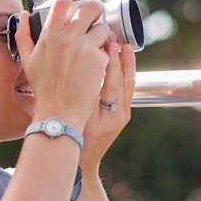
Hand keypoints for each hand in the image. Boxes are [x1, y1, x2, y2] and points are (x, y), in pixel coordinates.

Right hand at [15, 0, 109, 129]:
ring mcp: (85, 48)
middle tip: (95, 13)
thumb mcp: (27, 60)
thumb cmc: (43, 88)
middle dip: (95, 7)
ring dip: (101, 34)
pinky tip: (94, 66)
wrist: (60, 111)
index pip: (62, 2)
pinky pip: (106, 49)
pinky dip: (103, 55)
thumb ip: (24, 35)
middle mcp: (68, 38)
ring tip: (94, 46)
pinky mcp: (99, 59)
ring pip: (103, 28)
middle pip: (91, 7)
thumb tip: (23, 14)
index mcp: (49, 35)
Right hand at [79, 35, 135, 172]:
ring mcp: (123, 116)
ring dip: (127, 63)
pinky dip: (125, 74)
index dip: (110, 61)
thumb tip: (79, 70)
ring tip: (124, 45)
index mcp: (105, 117)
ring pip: (129, 84)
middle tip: (115, 38)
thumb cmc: (71, 142)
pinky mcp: (124, 116)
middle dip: (120, 58)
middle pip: (124, 81)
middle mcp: (118, 116)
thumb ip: (78, 99)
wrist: (82, 162)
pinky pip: (127, 90)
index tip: (105, 42)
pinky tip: (122, 61)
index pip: (111, 83)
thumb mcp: (73, 120)